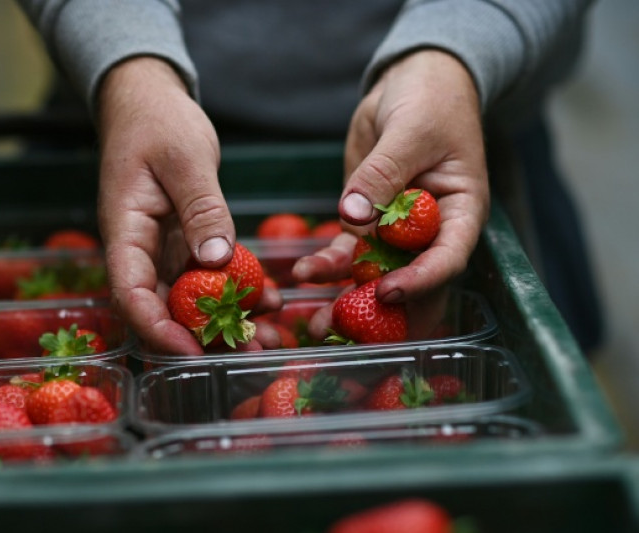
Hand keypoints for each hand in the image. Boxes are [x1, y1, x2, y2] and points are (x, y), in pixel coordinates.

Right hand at [96, 57, 281, 354]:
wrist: (148, 100)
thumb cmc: (157, 121)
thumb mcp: (184, 159)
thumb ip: (202, 209)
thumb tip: (218, 262)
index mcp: (125, 231)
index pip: (131, 294)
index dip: (159, 329)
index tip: (194, 350)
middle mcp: (140, 250)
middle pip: (162, 308)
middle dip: (201, 338)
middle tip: (250, 353)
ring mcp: (161, 249)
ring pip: (188, 299)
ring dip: (224, 322)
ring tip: (268, 337)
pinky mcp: (183, 243)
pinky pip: (207, 277)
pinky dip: (235, 292)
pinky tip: (269, 301)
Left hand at [294, 49, 488, 305]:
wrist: (413, 81)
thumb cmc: (430, 101)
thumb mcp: (411, 131)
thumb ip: (382, 175)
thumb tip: (352, 215)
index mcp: (460, 212)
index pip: (447, 258)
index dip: (420, 281)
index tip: (388, 293)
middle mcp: (431, 231)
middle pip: (412, 283)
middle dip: (380, 312)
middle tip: (345, 332)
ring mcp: (397, 231)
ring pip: (374, 276)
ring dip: (345, 300)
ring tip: (314, 323)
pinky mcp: (367, 222)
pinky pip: (347, 253)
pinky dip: (327, 267)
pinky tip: (303, 276)